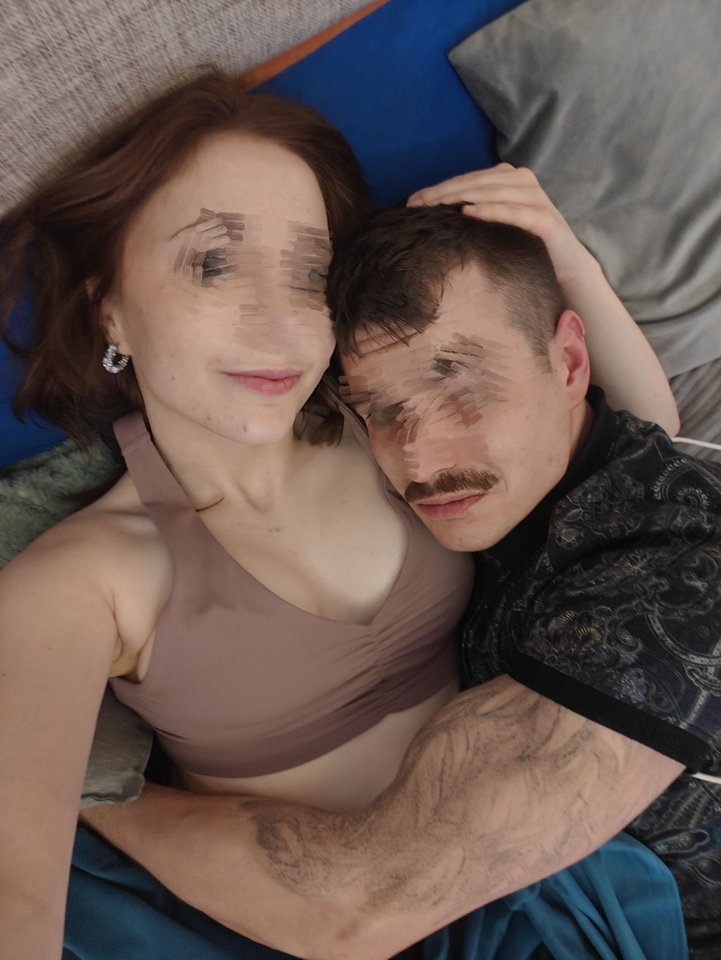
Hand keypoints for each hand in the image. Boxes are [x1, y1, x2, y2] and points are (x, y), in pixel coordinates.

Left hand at [407, 164, 592, 287]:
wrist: (565, 267)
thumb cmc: (523, 245)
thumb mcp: (495, 225)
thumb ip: (474, 211)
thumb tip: (432, 212)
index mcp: (509, 178)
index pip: (468, 179)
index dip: (439, 188)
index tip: (411, 202)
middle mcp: (524, 181)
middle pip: (477, 182)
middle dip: (444, 192)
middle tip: (416, 205)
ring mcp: (537, 197)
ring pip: (493, 191)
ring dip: (462, 196)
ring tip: (436, 206)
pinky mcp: (546, 219)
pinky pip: (515, 211)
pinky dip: (491, 210)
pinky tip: (468, 213)